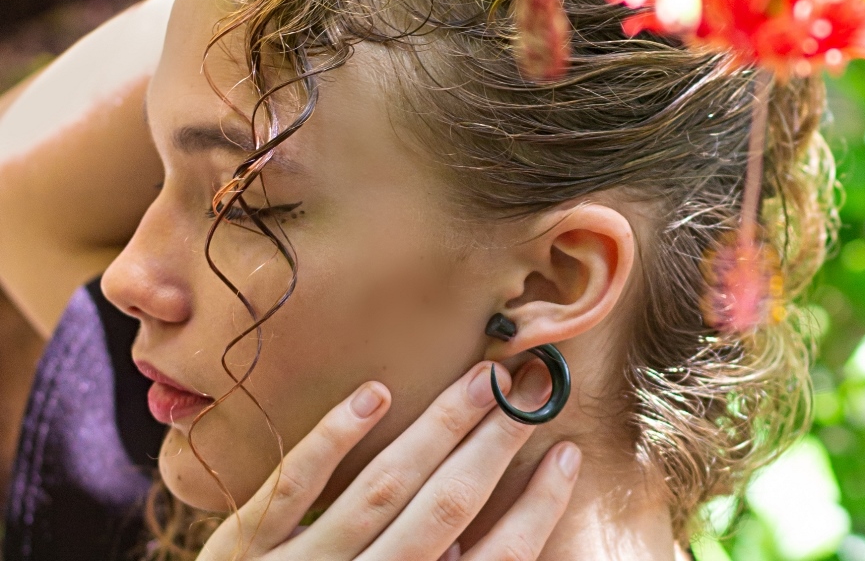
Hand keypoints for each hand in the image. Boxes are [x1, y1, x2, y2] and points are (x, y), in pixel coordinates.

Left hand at [197, 361, 580, 559]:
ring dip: (436, 429)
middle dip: (493, 447)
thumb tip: (469, 549)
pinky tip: (374, 393)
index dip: (535, 508)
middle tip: (531, 391)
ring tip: (480, 379)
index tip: (564, 455)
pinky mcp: (242, 550)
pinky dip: (332, 440)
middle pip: (443, 511)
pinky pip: (290, 490)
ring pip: (380, 489)